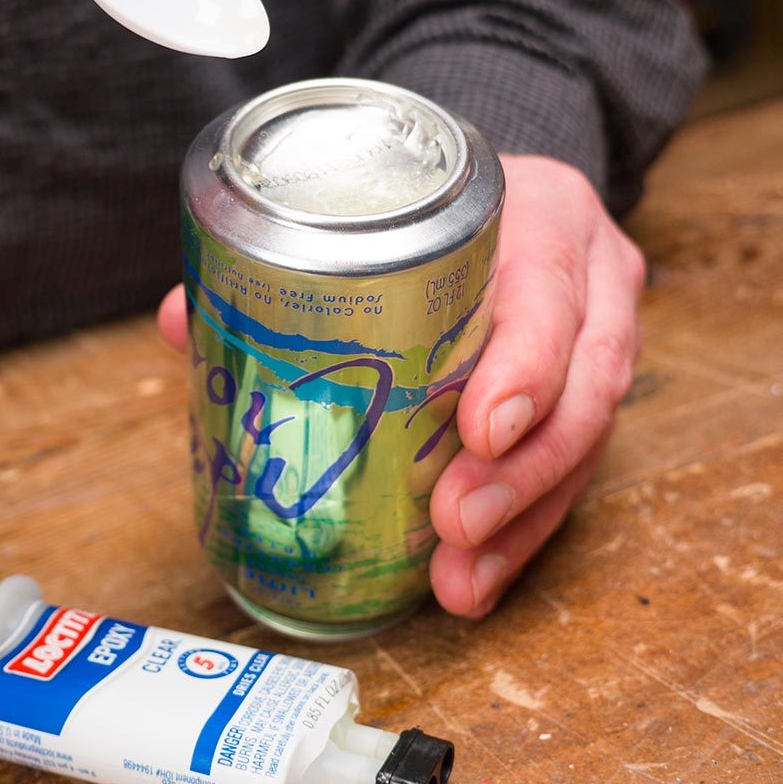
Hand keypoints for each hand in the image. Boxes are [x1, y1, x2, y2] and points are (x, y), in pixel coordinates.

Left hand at [157, 154, 644, 618]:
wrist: (509, 205)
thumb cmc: (433, 212)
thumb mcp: (384, 211)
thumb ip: (287, 260)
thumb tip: (182, 322)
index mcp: (545, 218)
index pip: (551, 288)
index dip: (527, 364)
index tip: (480, 430)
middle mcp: (590, 285)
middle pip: (584, 386)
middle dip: (520, 472)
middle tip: (452, 526)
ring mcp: (600, 346)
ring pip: (585, 445)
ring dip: (519, 522)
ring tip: (457, 578)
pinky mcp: (586, 402)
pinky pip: (571, 476)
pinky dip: (522, 533)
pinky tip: (473, 578)